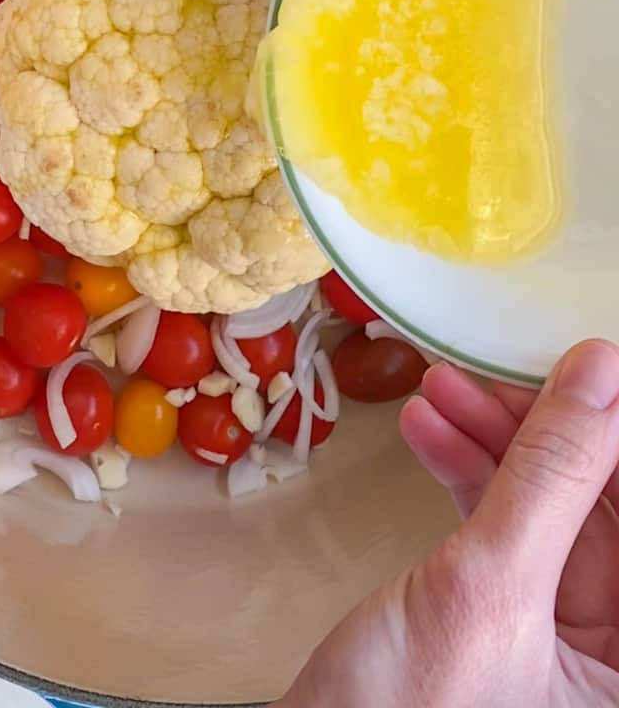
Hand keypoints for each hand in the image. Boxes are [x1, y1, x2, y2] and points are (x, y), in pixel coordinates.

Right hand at [278, 340, 618, 706]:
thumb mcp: (484, 594)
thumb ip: (549, 480)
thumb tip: (603, 375)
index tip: (597, 370)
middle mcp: (615, 658)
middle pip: (612, 510)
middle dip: (550, 434)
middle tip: (495, 375)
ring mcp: (566, 641)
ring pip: (557, 509)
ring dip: (497, 444)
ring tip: (438, 392)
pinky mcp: (511, 621)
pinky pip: (509, 529)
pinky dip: (469, 476)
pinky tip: (428, 435)